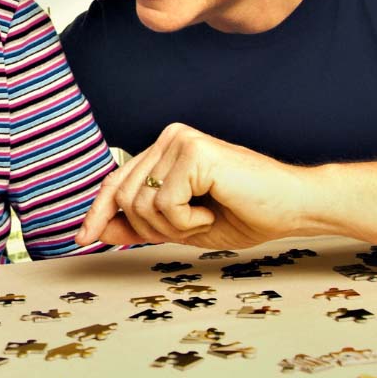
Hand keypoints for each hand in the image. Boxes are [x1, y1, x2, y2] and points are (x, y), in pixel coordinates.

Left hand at [75, 123, 312, 249]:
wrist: (295, 208)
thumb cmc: (245, 215)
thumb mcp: (181, 227)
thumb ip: (139, 225)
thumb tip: (96, 231)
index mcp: (164, 149)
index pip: (117, 182)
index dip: (98, 213)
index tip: (82, 240)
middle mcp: (168, 137)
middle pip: (123, 197)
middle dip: (151, 229)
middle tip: (193, 227)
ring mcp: (180, 140)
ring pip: (140, 204)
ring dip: (173, 227)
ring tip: (207, 217)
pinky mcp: (194, 152)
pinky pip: (165, 204)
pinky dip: (188, 222)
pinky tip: (214, 210)